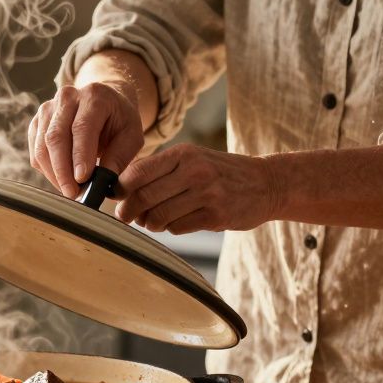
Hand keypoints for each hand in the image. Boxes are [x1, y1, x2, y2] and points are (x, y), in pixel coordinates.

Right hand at [27, 82, 144, 197]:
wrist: (105, 102)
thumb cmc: (119, 121)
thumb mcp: (131, 136)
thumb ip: (119, 157)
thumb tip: (101, 181)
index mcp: (94, 96)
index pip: (82, 127)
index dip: (80, 155)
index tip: (82, 179)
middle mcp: (67, 97)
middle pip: (56, 136)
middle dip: (62, 170)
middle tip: (72, 193)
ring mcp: (48, 108)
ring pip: (42, 146)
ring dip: (53, 173)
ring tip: (69, 190)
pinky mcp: (37, 123)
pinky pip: (36, 151)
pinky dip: (46, 170)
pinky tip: (61, 179)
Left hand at [112, 143, 281, 233]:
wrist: (267, 183)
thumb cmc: (221, 172)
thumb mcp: (193, 159)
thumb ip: (160, 171)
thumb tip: (121, 191)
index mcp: (183, 154)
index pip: (138, 172)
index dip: (120, 189)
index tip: (115, 198)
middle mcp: (194, 171)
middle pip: (143, 197)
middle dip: (129, 211)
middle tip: (126, 217)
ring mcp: (207, 194)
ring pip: (158, 217)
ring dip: (150, 223)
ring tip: (155, 220)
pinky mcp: (216, 216)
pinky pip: (177, 228)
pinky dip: (172, 228)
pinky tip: (180, 221)